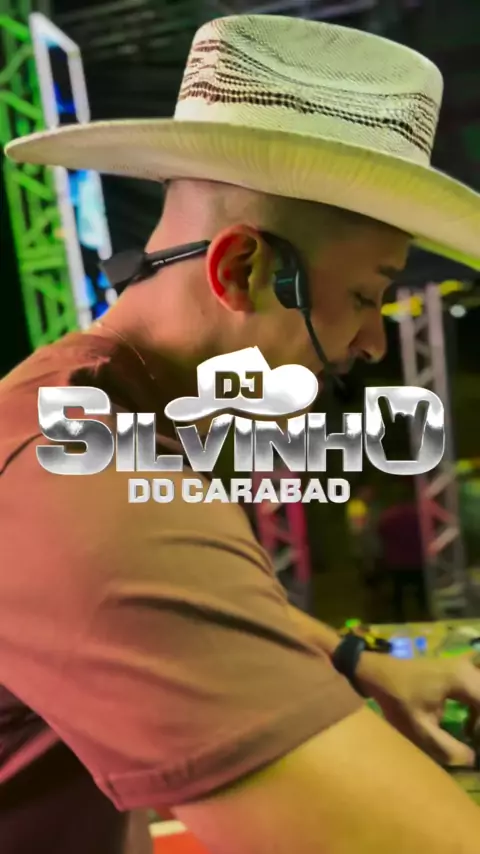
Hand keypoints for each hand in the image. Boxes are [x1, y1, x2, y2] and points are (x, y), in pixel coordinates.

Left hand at [355, 651, 479, 766]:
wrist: (377, 673)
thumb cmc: (397, 699)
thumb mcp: (420, 729)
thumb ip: (447, 747)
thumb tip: (473, 760)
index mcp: (462, 680)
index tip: (474, 747)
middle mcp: (467, 670)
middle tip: (473, 742)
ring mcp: (463, 668)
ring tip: (472, 737)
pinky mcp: (457, 672)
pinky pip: (478, 692)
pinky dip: (477, 710)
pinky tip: (469, 728)